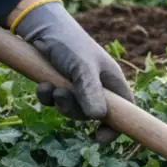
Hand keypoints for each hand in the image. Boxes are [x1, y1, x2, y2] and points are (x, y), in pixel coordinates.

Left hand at [11, 0, 132, 143]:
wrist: (42, 28)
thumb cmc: (70, 43)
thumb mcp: (82, 68)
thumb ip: (91, 92)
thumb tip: (98, 118)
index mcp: (111, 82)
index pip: (124, 111)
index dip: (116, 127)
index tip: (99, 138)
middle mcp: (97, 86)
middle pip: (93, 115)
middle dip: (75, 110)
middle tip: (63, 96)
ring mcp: (78, 87)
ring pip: (72, 110)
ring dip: (59, 102)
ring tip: (51, 87)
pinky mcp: (60, 85)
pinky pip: (55, 102)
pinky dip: (47, 97)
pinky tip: (42, 84)